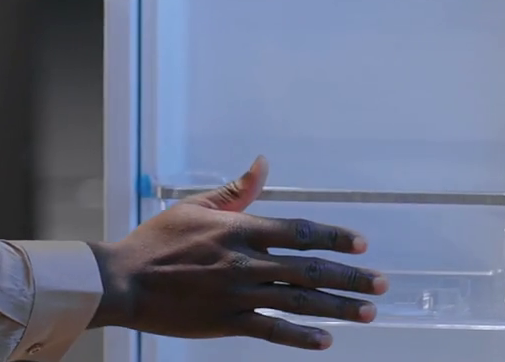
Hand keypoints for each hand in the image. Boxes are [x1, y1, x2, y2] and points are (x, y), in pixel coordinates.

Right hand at [87, 158, 385, 349]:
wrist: (124, 281)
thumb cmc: (157, 242)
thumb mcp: (195, 207)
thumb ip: (235, 191)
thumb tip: (262, 165)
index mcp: (240, 229)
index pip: (300, 232)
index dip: (335, 238)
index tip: (361, 245)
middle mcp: (245, 261)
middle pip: (309, 269)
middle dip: (349, 277)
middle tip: (380, 284)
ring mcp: (238, 294)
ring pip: (298, 301)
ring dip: (336, 307)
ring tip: (367, 312)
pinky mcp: (227, 322)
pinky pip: (271, 330)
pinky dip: (300, 336)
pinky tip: (324, 340)